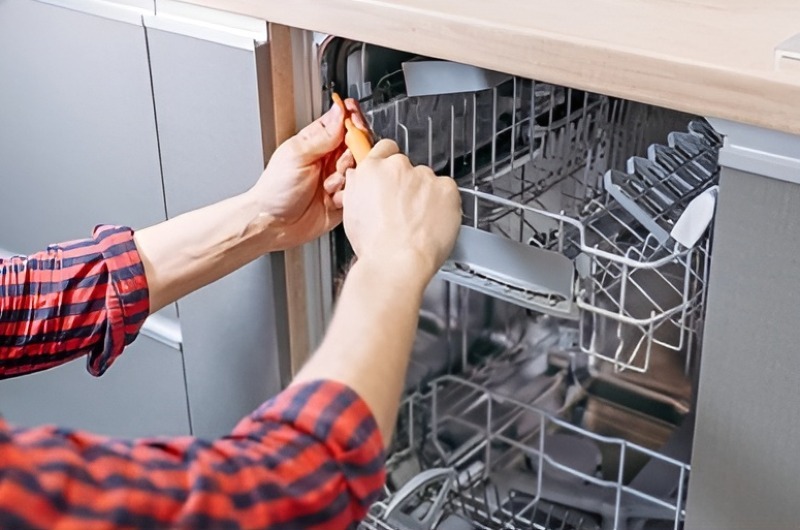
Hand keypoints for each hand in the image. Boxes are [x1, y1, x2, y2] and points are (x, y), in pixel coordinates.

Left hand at [249, 98, 367, 250]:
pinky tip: (332, 199)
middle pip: (359, 145)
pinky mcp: (345, 199)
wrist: (274, 224)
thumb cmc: (276, 189)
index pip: (344, 121)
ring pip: (361, 169)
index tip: (355, 127)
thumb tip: (340, 109)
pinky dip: (348, 195)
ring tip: (328, 185)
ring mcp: (339, 179)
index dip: (354, 121)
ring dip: (347, 177)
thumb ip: (323, 134)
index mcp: (318, 141)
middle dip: (352, 154)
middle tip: (339, 163)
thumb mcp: (297, 154)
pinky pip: (360, 192)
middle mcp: (331, 158)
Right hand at [343, 140, 461, 284]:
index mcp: (372, 170)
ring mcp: (424, 176)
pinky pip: (448, 191)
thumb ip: (359, 187)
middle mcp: (398, 167)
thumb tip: (362, 179)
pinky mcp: (447, 188)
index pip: (385, 149)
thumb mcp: (351, 212)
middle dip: (408, 184)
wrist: (398, 262)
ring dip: (426, 195)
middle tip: (404, 210)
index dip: (389, 162)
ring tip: (418, 222)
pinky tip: (433, 221)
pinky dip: (444, 203)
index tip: (393, 175)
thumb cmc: (375, 246)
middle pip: (408, 167)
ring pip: (428, 181)